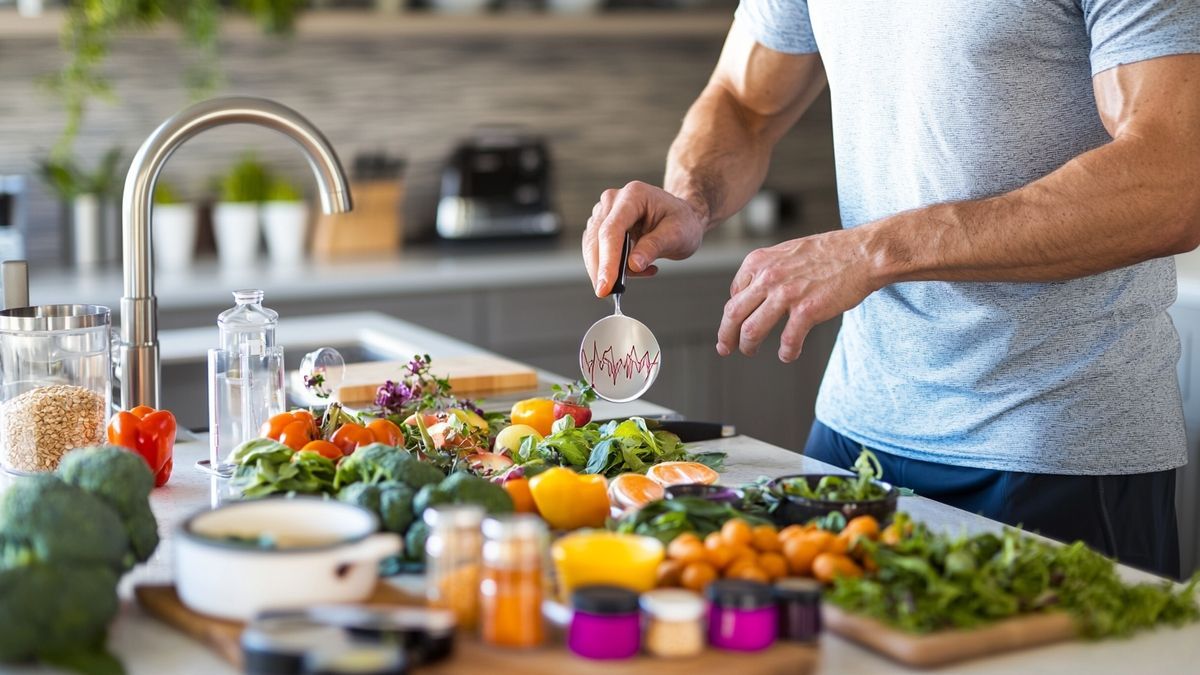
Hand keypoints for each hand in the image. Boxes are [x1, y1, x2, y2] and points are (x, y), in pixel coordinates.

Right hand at [583, 181, 707, 296]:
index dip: (607, 261)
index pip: (612, 230)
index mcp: (633, 196)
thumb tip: (634, 264)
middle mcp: (613, 200)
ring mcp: (604, 212)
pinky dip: (612, 267)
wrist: (680, 217)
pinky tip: (637, 266)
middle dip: (601, 270)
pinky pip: (598, 251)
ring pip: (592, 247)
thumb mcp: (677, 234)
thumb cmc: (681, 221)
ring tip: (643, 270)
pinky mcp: (600, 226)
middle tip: (611, 293)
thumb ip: (654, 247)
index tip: (605, 286)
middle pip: (596, 239)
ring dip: (608, 269)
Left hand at [718, 229, 881, 361]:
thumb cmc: (829, 253)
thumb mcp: (786, 252)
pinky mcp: (808, 310)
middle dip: (726, 335)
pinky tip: (788, 355)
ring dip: (748, 345)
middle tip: (725, 348)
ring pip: (751, 330)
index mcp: (759, 262)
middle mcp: (768, 277)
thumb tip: (750, 295)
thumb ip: (766, 271)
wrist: (863, 253)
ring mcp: (786, 294)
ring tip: (751, 351)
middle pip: (733, 314)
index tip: (736, 324)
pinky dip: (786, 352)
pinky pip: (788, 340)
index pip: (734, 294)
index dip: (733, 313)